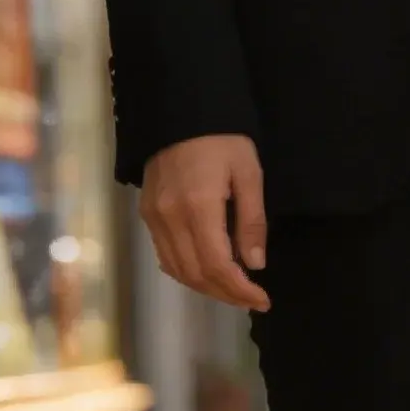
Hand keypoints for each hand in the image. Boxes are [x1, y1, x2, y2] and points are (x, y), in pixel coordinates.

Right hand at [140, 134, 269, 309]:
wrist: (181, 110)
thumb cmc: (223, 138)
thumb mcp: (249, 173)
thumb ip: (251, 221)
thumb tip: (255, 264)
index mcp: (198, 208)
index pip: (218, 266)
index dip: (240, 290)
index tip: (262, 299)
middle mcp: (170, 218)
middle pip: (196, 275)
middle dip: (226, 294)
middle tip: (252, 300)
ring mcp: (153, 217)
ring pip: (177, 270)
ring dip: (206, 287)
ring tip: (233, 290)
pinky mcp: (147, 214)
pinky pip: (165, 256)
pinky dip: (186, 272)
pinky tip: (206, 272)